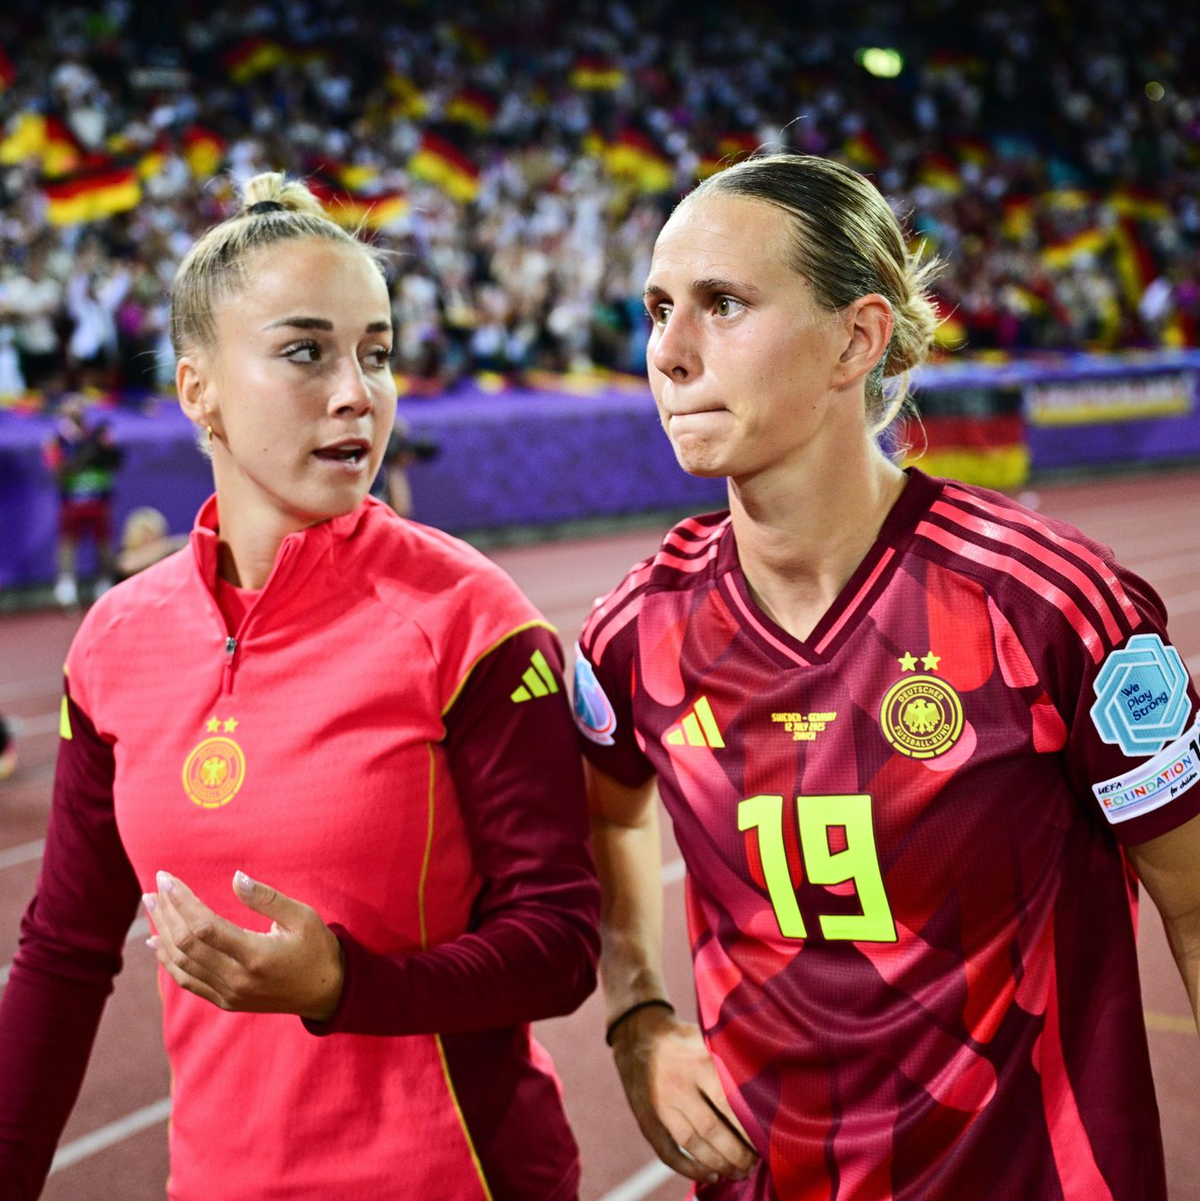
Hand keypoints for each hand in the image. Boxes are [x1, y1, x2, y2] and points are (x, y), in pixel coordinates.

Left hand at [142, 870, 344, 1020]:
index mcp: (256, 956)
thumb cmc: (317, 948)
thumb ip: (267, 898)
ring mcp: (229, 994)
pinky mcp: (226, 1001)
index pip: (204, 927)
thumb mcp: (302, 916)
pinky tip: (156, 942)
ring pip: (181, 963)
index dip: (182, 901)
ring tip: (151, 906)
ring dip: (161, 933)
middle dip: (167, 912)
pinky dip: (168, 960)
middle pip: (186, 944)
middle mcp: (237, 979)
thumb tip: (235, 878)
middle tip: (155, 887)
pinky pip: (188, 980)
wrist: (328, 992)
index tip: (168, 878)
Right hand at [610, 1005, 757, 1184]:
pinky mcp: (646, 1120)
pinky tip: (709, 1175)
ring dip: (718, 1163)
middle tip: (754, 1162)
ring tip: (739, 1172)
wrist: (637, 1033)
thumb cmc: (683, 1039)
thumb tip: (766, 1082)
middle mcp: (677, 1085)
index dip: (748, 1126)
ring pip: (692, 1143)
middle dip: (737, 1152)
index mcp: (697, 1062)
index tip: (766, 1139)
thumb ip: (729, 1057)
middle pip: (711, 1128)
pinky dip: (689, 1168)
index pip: (728, 1101)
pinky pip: (667, 1152)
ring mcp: (660, 1104)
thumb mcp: (705, 1037)